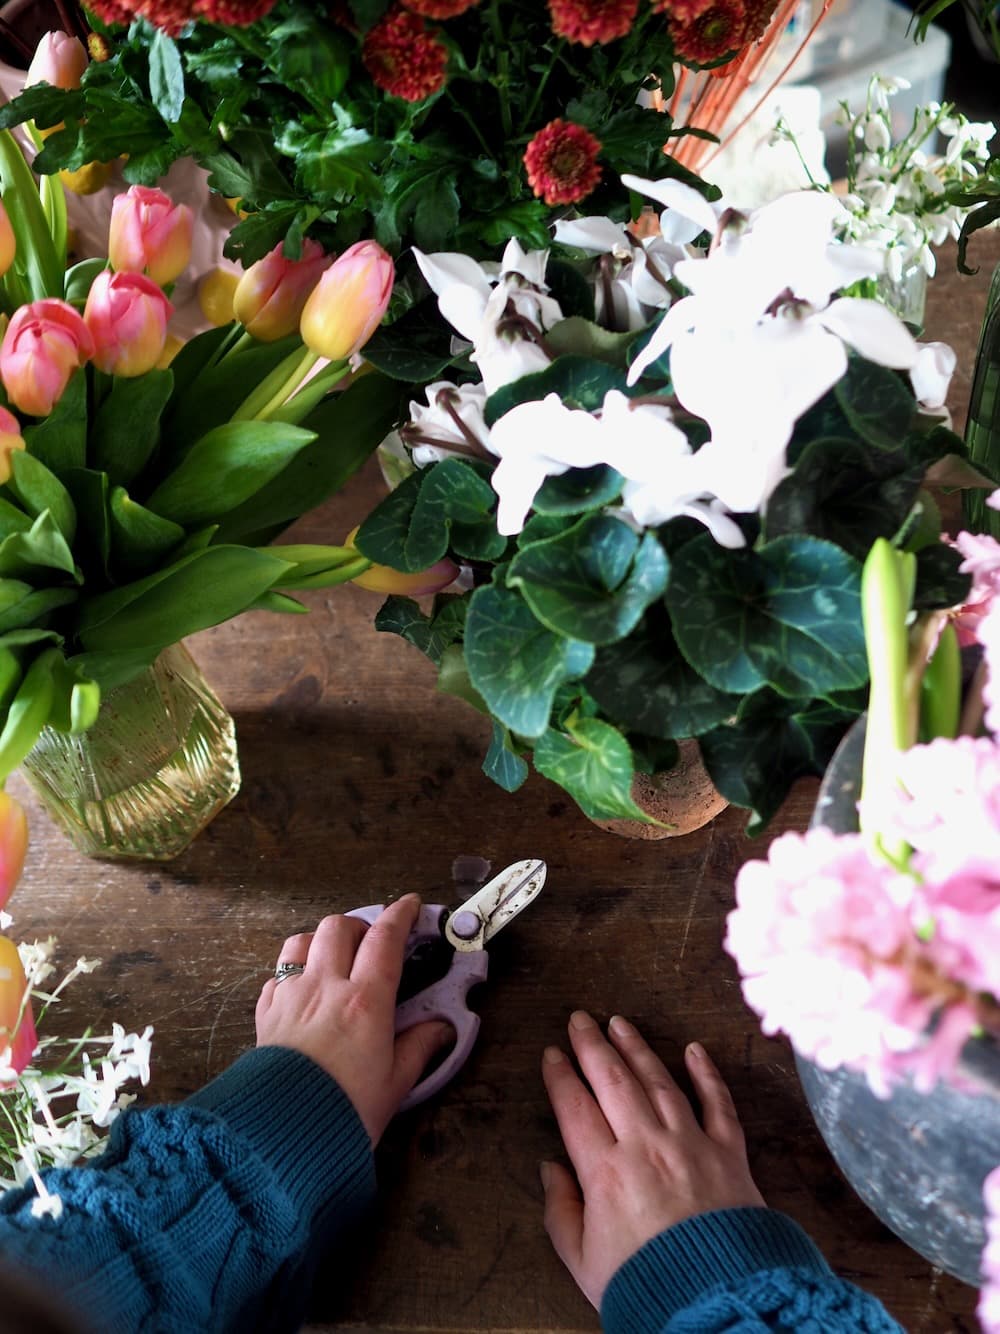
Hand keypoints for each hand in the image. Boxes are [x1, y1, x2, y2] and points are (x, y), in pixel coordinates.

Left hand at [255, 894, 451, 1143]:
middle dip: (359, 925)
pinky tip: (302, 990)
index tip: (409, 905)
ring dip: (321, 940)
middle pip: (339, 927)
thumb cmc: (346, 1110)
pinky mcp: (266, 1014)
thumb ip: (420, 1046)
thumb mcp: (396, 1082)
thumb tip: (443, 1028)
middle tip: (372, 943)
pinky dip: (292, 973)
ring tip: (334, 958)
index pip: (385, 938)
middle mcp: (326, 987)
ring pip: (301, 940)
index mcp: (365, 1000)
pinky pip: (276, 976)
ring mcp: (291, 997)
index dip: (400, 914)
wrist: (284, 1135)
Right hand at [540, 1012, 764, 1309]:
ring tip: (620, 1024)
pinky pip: (718, 1103)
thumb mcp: (583, 1262)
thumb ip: (561, 1211)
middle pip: (613, 1081)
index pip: (575, 1108)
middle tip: (580, 1020)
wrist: (716, 1305)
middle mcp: (646, 1146)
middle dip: (592, 1045)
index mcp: (605, 1172)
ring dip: (637, 1048)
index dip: (560, 1077)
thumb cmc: (647, 1287)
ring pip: (659, 1081)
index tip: (552, 1055)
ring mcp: (691, 1145)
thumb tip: (550, 1169)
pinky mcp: (729, 1154)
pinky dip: (706, 1074)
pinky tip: (694, 1051)